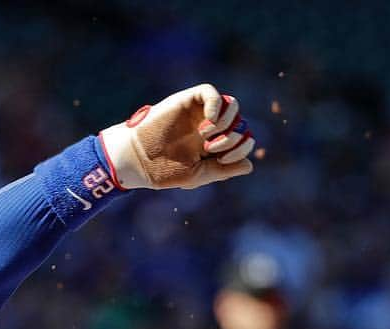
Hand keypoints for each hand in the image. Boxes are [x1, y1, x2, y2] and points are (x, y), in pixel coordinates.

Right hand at [100, 84, 254, 190]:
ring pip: (232, 106)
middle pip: (240, 123)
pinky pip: (212, 94)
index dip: (241, 148)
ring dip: (227, 123)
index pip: (242, 138)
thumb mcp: (199, 174)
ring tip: (207, 136)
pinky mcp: (188, 101)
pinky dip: (217, 106)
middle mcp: (210, 126)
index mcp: (214, 144)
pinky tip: (207, 123)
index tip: (223, 159)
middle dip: (232, 139)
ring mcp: (200, 112)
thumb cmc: (164, 171)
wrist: (138, 161)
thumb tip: (250, 165)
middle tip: (211, 149)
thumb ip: (224, 170)